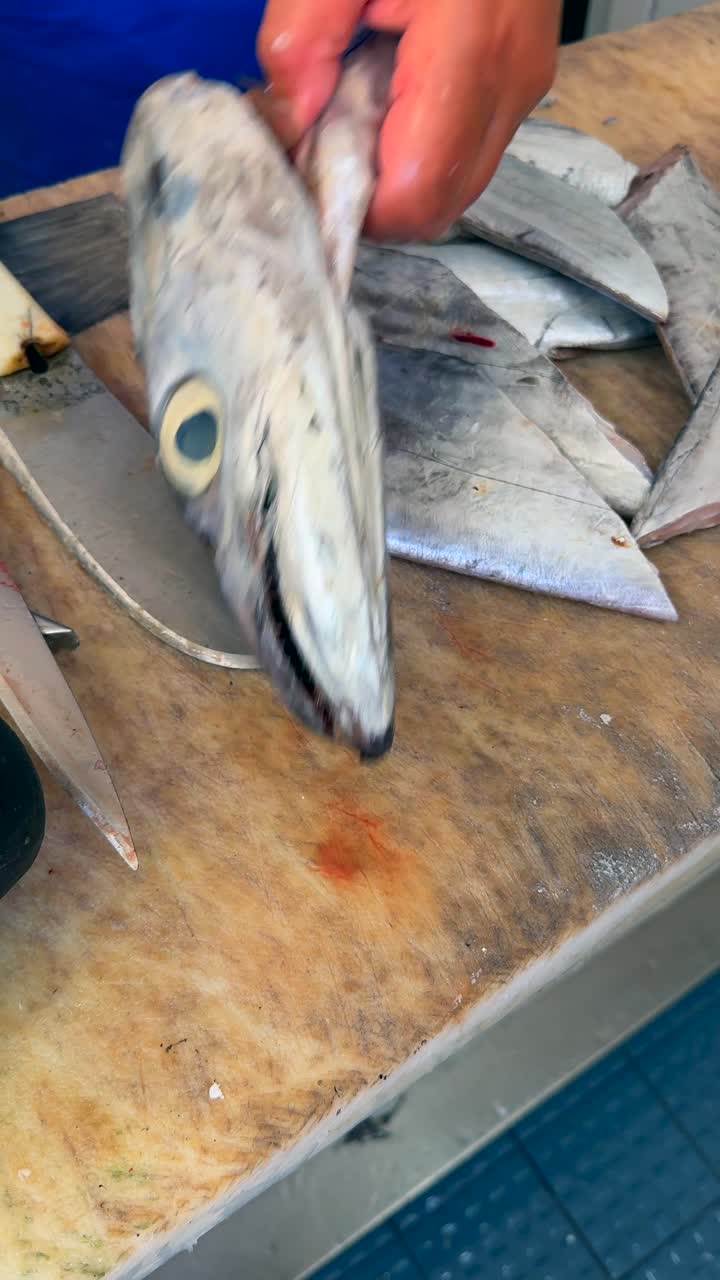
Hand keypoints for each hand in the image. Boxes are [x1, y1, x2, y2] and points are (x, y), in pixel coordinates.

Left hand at [257, 0, 561, 241]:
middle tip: (320, 138)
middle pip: (437, 206)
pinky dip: (415, 143)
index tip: (306, 164)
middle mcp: (512, 80)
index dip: (355, 204)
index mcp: (471, 45)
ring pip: (453, 186)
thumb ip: (302, 38)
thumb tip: (289, 122)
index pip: (416, 191)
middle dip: (372, 196)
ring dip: (393, 171)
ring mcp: (525, 83)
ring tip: (351, 103)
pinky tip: (385, 88)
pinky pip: (464, 149)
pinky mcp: (522, 79)